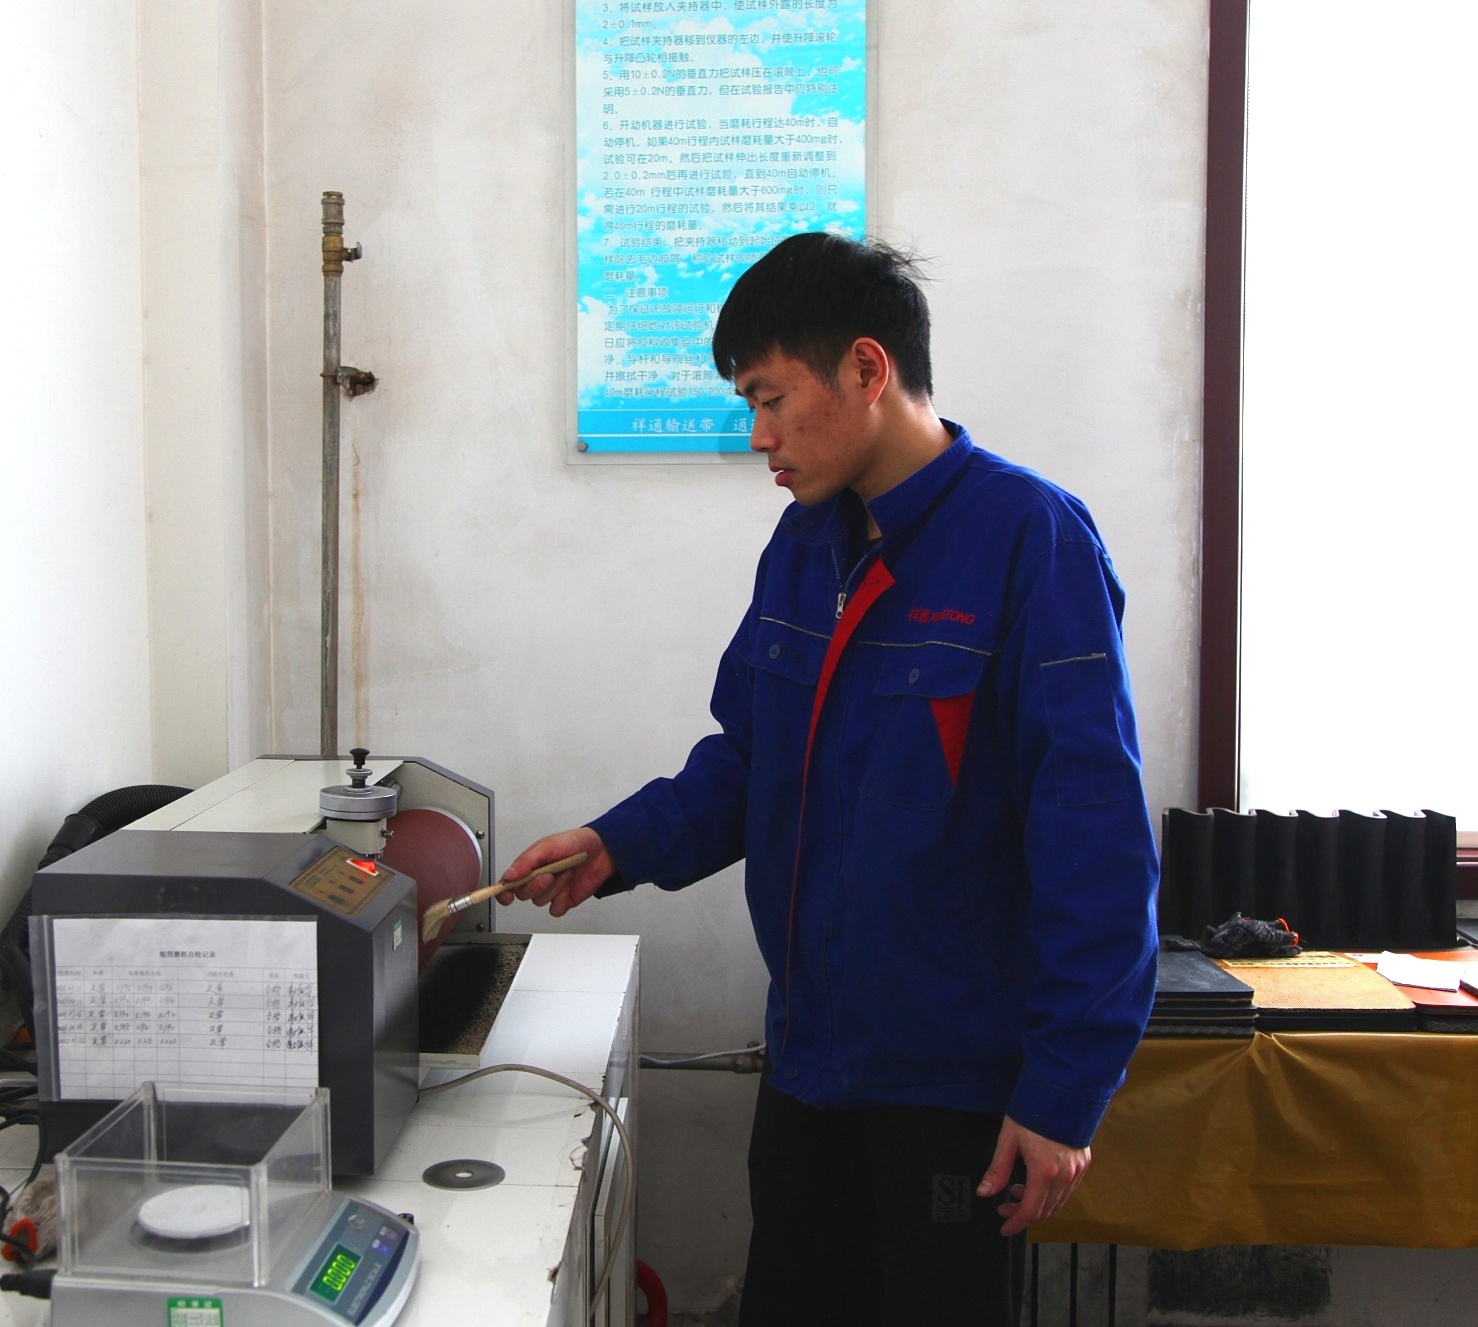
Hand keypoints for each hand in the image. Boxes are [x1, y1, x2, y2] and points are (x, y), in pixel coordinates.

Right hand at [496, 827, 614, 918]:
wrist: (602, 851)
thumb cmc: (575, 843)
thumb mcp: (547, 846)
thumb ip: (526, 861)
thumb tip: (508, 875)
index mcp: (529, 866)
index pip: (508, 883)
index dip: (503, 891)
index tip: (505, 895)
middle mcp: (537, 880)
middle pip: (522, 894)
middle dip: (535, 886)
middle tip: (549, 875)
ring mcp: (551, 891)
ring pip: (539, 902)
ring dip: (554, 888)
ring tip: (566, 872)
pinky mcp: (564, 901)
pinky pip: (555, 910)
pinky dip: (562, 899)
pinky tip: (570, 885)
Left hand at [977, 1115, 1090, 1235]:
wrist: (1061, 1091)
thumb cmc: (1031, 1112)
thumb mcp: (1009, 1139)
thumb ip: (998, 1169)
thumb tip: (984, 1192)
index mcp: (1044, 1171)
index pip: (1030, 1210)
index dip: (1016, 1223)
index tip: (1004, 1227)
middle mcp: (1064, 1175)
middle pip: (1044, 1210)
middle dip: (1023, 1213)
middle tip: (1005, 1205)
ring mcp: (1077, 1170)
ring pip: (1057, 1202)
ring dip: (1037, 1203)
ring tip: (1018, 1188)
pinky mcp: (1084, 1163)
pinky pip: (1068, 1190)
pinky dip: (1052, 1194)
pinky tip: (1038, 1182)